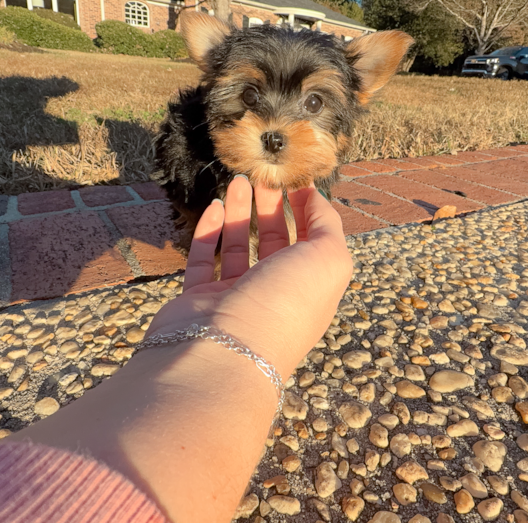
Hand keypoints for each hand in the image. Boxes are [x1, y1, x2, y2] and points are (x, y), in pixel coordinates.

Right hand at [145, 175, 353, 379]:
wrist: (224, 351)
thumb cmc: (284, 306)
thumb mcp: (329, 259)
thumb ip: (328, 224)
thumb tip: (315, 197)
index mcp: (312, 290)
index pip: (314, 244)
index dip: (309, 211)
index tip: (298, 180)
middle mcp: (275, 296)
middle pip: (275, 243)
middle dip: (272, 207)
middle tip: (264, 176)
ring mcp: (235, 299)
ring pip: (238, 247)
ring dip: (241, 212)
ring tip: (239, 180)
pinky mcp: (199, 300)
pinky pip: (204, 259)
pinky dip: (209, 232)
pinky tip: (215, 207)